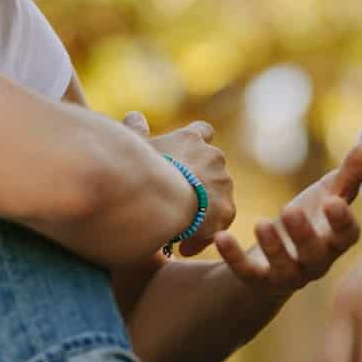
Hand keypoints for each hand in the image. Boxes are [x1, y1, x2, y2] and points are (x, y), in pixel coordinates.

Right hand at [123, 113, 234, 256]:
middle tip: (178, 202)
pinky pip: (218, 222)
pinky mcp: (227, 209)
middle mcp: (213, 156)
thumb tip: (134, 115)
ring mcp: (223, 182)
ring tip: (179, 229)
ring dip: (203, 208)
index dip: (198, 143)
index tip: (189, 156)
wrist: (161, 198)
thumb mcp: (134, 148)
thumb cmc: (140, 170)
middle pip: (213, 167)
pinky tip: (185, 247)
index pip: (203, 131)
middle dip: (200, 182)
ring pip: (217, 195)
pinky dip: (204, 234)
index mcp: (192, 139)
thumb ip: (135, 131)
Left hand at [213, 140, 361, 294]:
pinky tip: (222, 236)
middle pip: (315, 255)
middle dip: (303, 234)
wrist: (277, 256)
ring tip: (261, 223)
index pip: (346, 236)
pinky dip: (234, 258)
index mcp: (335, 241)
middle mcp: (315, 263)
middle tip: (290, 209)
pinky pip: (246, 274)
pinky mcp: (258, 280)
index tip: (333, 202)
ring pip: (284, 269)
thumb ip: (351, 172)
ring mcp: (287, 274)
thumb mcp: (329, 194)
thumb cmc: (311, 220)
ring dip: (273, 248)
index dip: (342, 222)